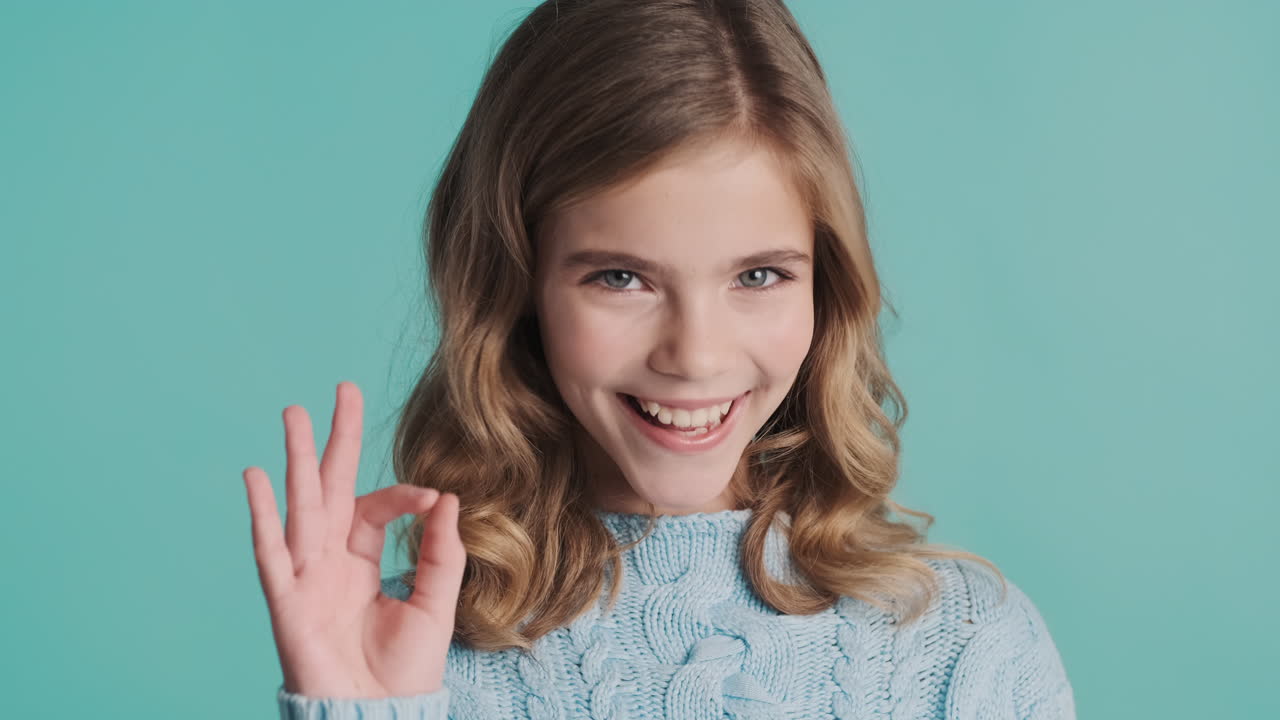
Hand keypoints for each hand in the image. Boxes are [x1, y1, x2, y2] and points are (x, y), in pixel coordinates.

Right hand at [243, 381, 466, 697]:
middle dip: (336, 440)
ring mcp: (306, 577)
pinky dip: (262, 515)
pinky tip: (256, 476)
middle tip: (344, 390)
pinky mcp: (288, 601)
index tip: (431, 498)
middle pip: (331, 488)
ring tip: (295, 413)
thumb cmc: (405, 668)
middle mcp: (330, 561)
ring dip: (298, 460)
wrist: (378, 715)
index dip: (403, 496)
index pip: (375, 507)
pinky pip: (271, 552)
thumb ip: (441, 551)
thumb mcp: (436, 602)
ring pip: (300, 506)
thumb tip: (449, 498)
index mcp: (362, 560)